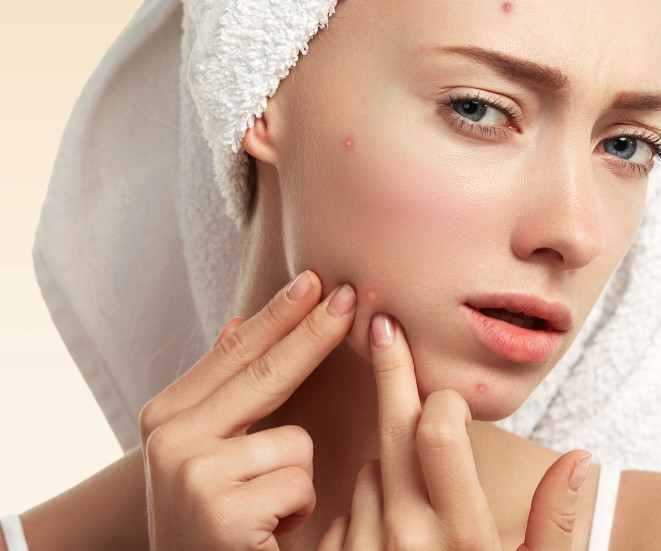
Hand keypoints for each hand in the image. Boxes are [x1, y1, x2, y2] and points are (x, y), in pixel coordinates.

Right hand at [138, 271, 356, 550]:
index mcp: (164, 417)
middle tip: (351, 294)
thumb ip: (221, 392)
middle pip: (265, 371)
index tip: (315, 280)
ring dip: (294, 480)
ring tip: (264, 512)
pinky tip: (266, 536)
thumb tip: (236, 321)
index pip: (235, 353)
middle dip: (315, 331)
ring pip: (293, 440)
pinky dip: (296, 511)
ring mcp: (191, 473)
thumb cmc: (211, 523)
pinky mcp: (220, 511)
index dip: (278, 315)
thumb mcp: (206, 455)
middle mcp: (167, 439)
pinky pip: (298, 483)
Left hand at [318, 313, 590, 550]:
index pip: (439, 434)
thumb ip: (557, 527)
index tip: (442, 383)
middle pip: (394, 435)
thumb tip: (581, 459)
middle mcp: (408, 541)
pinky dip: (365, 499)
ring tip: (413, 478)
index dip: (441, 399)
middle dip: (392, 376)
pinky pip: (345, 509)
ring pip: (370, 470)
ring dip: (389, 460)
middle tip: (381, 325)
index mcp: (465, 539)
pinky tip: (384, 515)